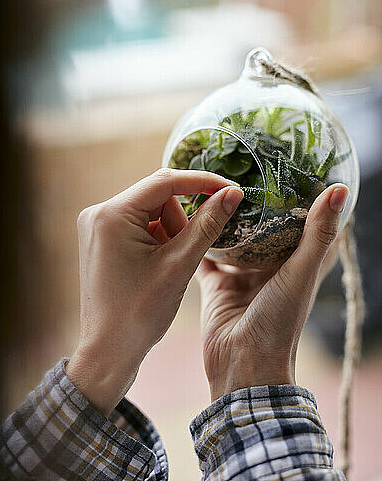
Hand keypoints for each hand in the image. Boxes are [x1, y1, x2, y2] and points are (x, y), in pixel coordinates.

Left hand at [67, 168, 242, 414]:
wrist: (108, 351)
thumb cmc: (140, 313)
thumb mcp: (180, 265)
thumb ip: (208, 224)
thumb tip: (233, 193)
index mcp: (111, 215)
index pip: (165, 182)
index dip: (202, 182)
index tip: (231, 189)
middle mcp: (99, 213)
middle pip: (158, 197)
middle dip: (181, 221)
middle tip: (186, 253)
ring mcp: (97, 226)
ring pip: (152, 211)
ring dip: (171, 232)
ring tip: (168, 266)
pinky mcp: (101, 238)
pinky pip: (139, 224)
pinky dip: (157, 240)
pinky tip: (157, 267)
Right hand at [197, 183, 347, 401]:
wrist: (241, 364)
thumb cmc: (279, 323)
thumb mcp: (301, 273)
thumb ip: (318, 233)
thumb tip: (340, 189)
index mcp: (297, 262)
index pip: (305, 223)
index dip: (303, 197)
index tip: (294, 167)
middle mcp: (271, 265)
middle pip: (264, 225)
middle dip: (255, 200)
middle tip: (243, 165)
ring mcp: (242, 273)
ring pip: (233, 235)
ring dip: (225, 215)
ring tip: (212, 182)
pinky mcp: (217, 281)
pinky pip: (206, 252)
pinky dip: (198, 236)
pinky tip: (188, 213)